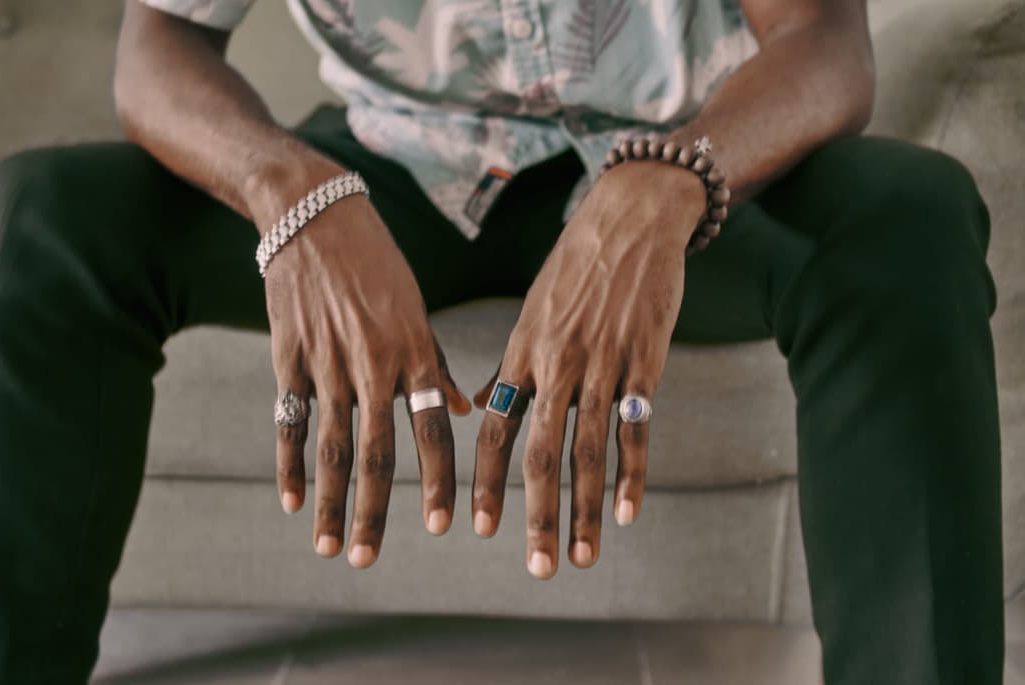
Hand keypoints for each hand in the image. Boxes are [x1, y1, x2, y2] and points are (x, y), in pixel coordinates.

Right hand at [250, 159, 470, 568]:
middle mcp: (373, 364)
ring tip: (328, 546)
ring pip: (329, 447)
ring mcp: (327, 363)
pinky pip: (288, 420)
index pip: (430, 429)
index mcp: (413, 350)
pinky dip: (288, 463)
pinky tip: (290, 500)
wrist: (313, 212)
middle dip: (374, 511)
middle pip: (375, 452)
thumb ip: (435, 362)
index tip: (441, 525)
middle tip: (368, 560)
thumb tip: (461, 407)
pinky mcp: (288, 357)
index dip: (436, 479)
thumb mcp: (415, 306)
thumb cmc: (375, 260)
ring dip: (329, 503)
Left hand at [470, 162, 705, 577]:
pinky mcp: (644, 362)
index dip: (486, 483)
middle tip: (538, 568)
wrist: (631, 218)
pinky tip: (626, 512)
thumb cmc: (576, 265)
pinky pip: (637, 428)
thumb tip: (480, 405)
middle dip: (538, 517)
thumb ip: (510, 364)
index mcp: (521, 352)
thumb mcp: (531, 310)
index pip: (495, 430)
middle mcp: (556, 365)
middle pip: (541, 455)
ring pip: (588, 452)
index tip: (481, 529)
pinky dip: (631, 473)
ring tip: (581, 556)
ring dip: (584, 510)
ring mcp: (602, 365)